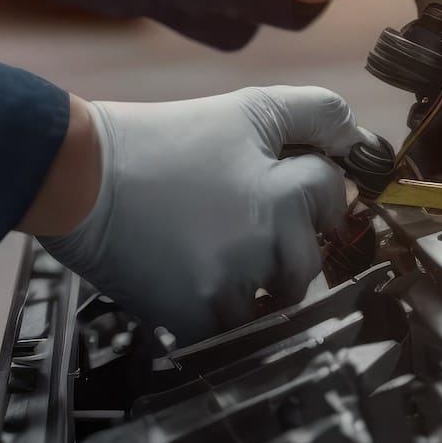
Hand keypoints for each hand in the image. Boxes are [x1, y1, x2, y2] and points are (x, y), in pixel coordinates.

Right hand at [34, 86, 360, 343]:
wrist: (78, 177)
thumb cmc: (161, 142)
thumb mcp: (247, 110)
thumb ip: (315, 115)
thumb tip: (363, 140)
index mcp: (282, 191)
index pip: (332, 196)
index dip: (311, 187)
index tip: (281, 187)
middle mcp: (264, 243)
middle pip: (311, 259)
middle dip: (288, 242)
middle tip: (242, 222)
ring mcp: (231, 286)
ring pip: (277, 299)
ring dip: (260, 283)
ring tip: (217, 250)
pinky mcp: (195, 318)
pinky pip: (237, 332)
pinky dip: (225, 314)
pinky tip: (198, 280)